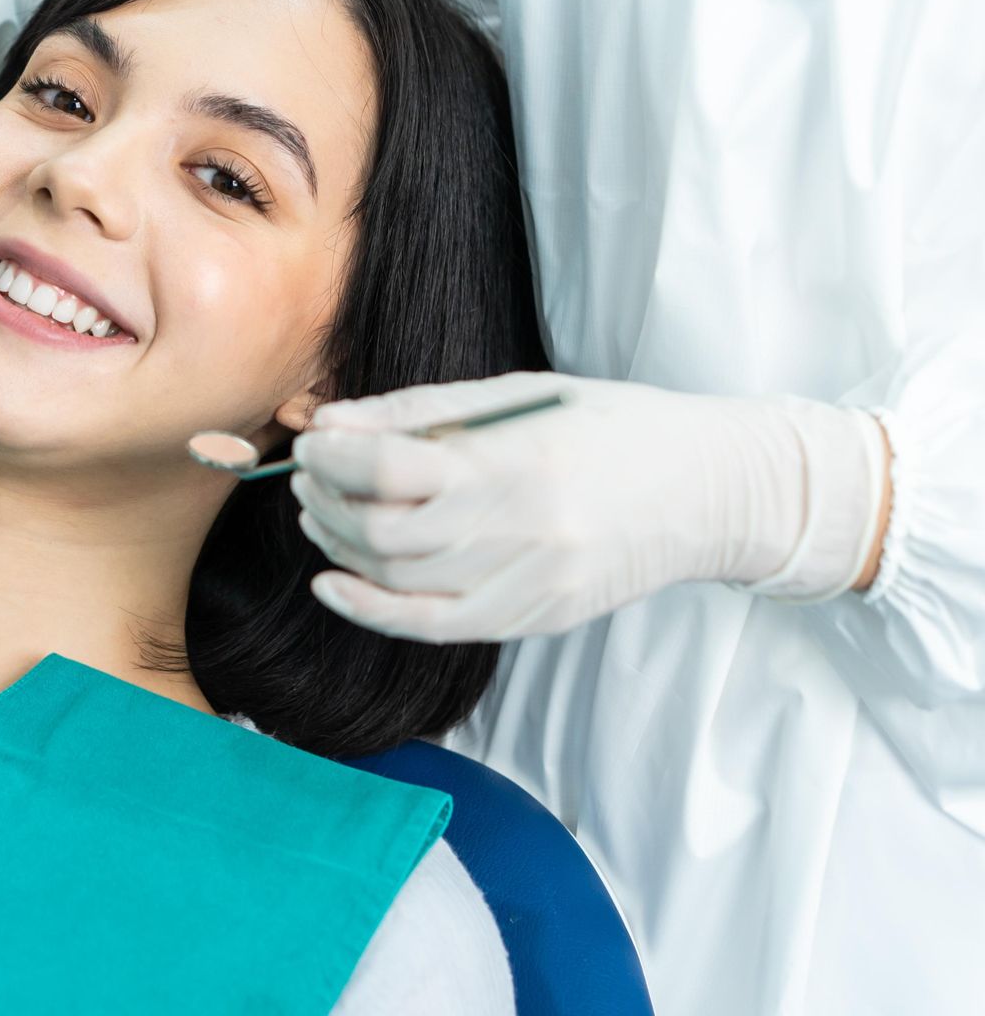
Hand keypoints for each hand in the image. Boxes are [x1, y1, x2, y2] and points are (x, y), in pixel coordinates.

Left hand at [289, 371, 886, 641]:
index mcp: (514, 461)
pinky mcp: (534, 619)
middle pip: (381, 531)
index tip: (312, 443)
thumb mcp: (517, 395)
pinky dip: (371, 610)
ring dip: (341, 547)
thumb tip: (332, 423)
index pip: (388, 467)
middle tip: (309, 476)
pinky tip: (335, 585)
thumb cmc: (612, 425)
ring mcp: (527, 583)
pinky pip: (432, 627)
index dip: (332, 458)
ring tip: (323, 514)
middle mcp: (518, 530)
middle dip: (326, 502)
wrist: (712, 489)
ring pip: (397, 581)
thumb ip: (419, 410)